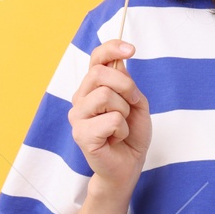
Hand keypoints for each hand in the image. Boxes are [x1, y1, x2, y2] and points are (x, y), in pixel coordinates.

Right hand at [68, 39, 151, 191]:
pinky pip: (111, 120)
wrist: (128, 165)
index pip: (97, 58)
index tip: (131, 49)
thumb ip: (127, 83)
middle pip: (100, 73)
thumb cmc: (131, 135)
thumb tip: (118, 62)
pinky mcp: (81, 134)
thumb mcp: (137, 103)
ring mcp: (77, 116)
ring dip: (124, 111)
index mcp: (93, 87)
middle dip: (126, 86)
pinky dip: (123, 129)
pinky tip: (116, 138)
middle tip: (134, 104)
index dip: (112, 48)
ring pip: (105, 95)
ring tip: (121, 126)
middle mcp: (80, 98)